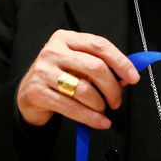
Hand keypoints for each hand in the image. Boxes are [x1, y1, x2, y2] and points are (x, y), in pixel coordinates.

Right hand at [16, 30, 139, 129]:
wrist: (27, 94)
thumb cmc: (58, 77)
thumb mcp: (78, 65)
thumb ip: (100, 66)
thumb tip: (126, 76)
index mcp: (66, 38)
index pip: (99, 45)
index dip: (120, 61)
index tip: (133, 76)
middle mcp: (53, 51)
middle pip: (95, 67)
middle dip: (112, 87)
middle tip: (116, 100)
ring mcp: (43, 71)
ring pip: (84, 89)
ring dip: (100, 104)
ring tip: (102, 109)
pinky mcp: (38, 92)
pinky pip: (72, 107)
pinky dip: (91, 118)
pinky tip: (100, 122)